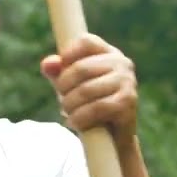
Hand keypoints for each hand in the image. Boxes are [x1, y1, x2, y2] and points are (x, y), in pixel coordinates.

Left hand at [40, 33, 138, 149]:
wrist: (113, 135)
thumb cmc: (90, 103)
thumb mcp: (70, 85)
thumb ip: (57, 71)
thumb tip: (48, 64)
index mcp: (108, 53)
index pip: (85, 42)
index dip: (67, 55)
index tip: (60, 74)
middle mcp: (122, 63)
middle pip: (81, 68)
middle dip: (64, 88)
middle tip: (62, 101)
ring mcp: (127, 81)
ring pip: (86, 90)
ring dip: (70, 105)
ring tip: (68, 113)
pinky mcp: (128, 102)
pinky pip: (96, 108)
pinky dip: (80, 118)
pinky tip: (75, 122)